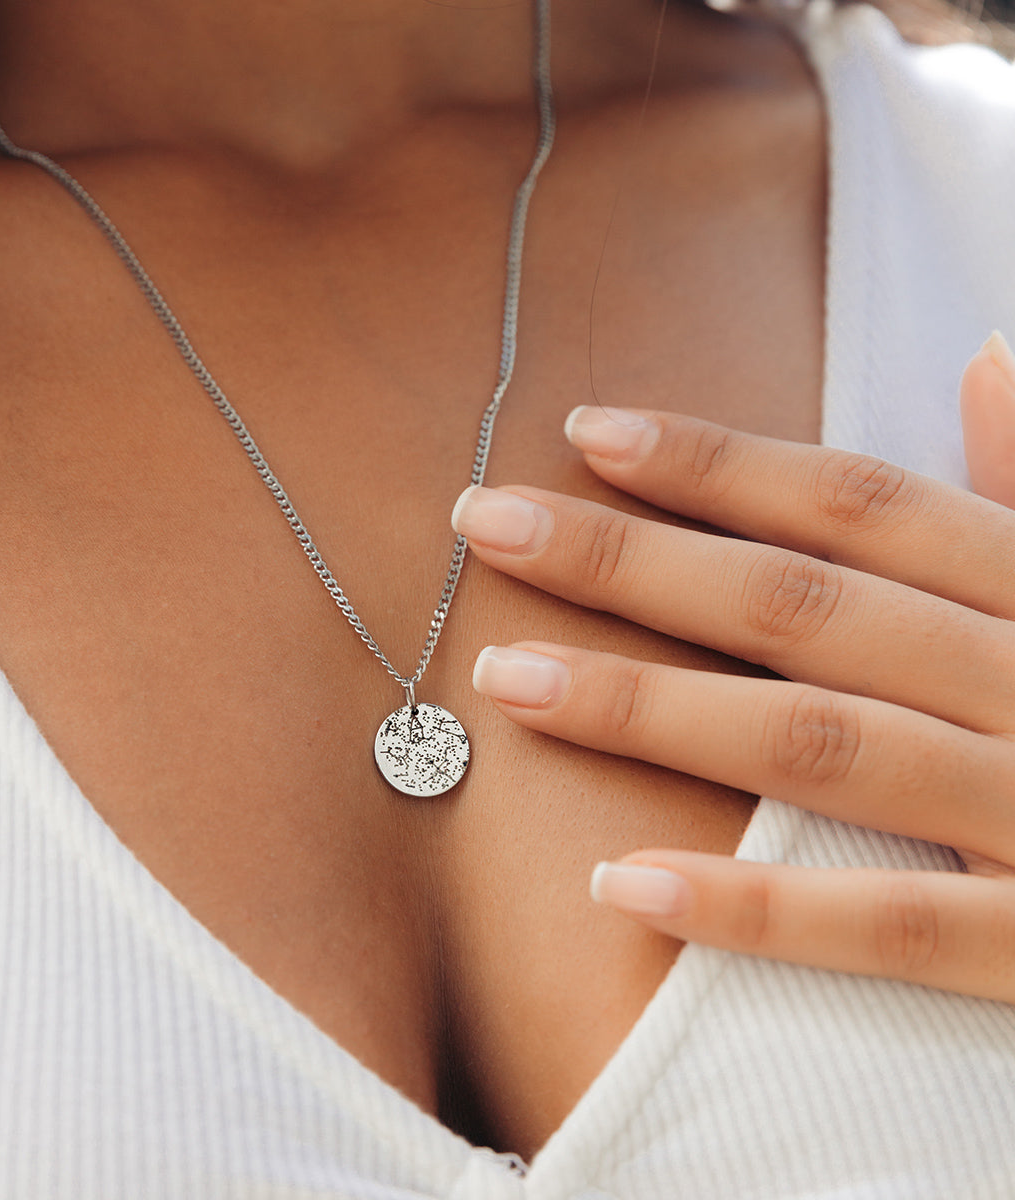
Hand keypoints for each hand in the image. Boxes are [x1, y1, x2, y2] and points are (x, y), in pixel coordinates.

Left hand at [451, 332, 1014, 1001]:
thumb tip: (984, 358)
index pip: (855, 502)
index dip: (716, 462)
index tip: (585, 431)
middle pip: (801, 603)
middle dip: (635, 558)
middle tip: (486, 522)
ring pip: (816, 744)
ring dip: (649, 708)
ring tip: (508, 679)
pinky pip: (892, 927)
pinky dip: (758, 905)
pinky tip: (623, 884)